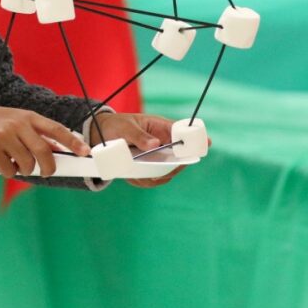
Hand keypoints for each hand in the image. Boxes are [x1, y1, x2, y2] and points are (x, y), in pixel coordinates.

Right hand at [0, 105, 90, 177]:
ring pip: (27, 164)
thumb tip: (54, 151)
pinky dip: (9, 172)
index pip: (55, 129)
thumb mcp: (14, 120)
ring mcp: (5, 137)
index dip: (72, 141)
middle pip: (44, 152)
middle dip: (49, 167)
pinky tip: (0, 162)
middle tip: (46, 172)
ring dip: (24, 169)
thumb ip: (32, 133)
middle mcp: (18, 125)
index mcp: (27, 116)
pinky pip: (10, 171)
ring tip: (15, 162)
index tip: (84, 151)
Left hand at [89, 113, 205, 187]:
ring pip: (167, 172)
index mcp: (161, 128)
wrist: (100, 135)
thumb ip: (138, 135)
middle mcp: (162, 145)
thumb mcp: (125, 127)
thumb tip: (155, 144)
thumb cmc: (117, 125)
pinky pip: (152, 180)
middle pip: (179, 158)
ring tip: (139, 174)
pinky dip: (145, 182)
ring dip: (158, 176)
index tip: (207, 143)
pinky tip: (133, 177)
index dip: (196, 139)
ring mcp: (156, 158)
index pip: (182, 133)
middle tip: (160, 171)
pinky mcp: (146, 169)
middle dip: (176, 166)